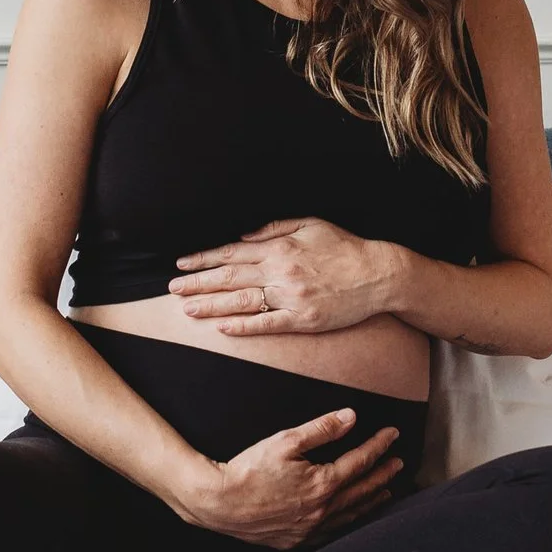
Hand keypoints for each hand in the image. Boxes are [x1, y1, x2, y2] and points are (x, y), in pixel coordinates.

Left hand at [167, 218, 400, 335]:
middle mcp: (281, 271)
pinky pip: (268, 323)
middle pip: (230, 277)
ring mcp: (291, 296)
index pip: (232, 252)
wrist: (378, 274)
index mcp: (280, 247)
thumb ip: (275, 228)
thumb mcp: (311, 224)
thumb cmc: (345, 247)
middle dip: (199, 282)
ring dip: (212, 305)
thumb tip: (243, 235)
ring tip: (188, 309)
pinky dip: (244, 325)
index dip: (204, 258)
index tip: (183, 264)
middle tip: (173, 289)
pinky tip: (223, 327)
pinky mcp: (303, 319)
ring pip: (243, 301)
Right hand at [173, 408, 401, 549]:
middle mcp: (322, 510)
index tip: (392, 435)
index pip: (360, 462)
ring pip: (351, 515)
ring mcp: (310, 529)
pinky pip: (333, 533)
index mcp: (322, 484)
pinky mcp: (296, 540)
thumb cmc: (248, 469)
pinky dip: (349, 522)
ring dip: (371, 501)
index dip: (378, 446)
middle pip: (362, 490)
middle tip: (399, 464)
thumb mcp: (285, 440)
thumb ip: (321, 429)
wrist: (218, 502)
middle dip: (383, 474)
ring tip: (386, 492)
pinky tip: (351, 517)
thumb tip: (350, 417)